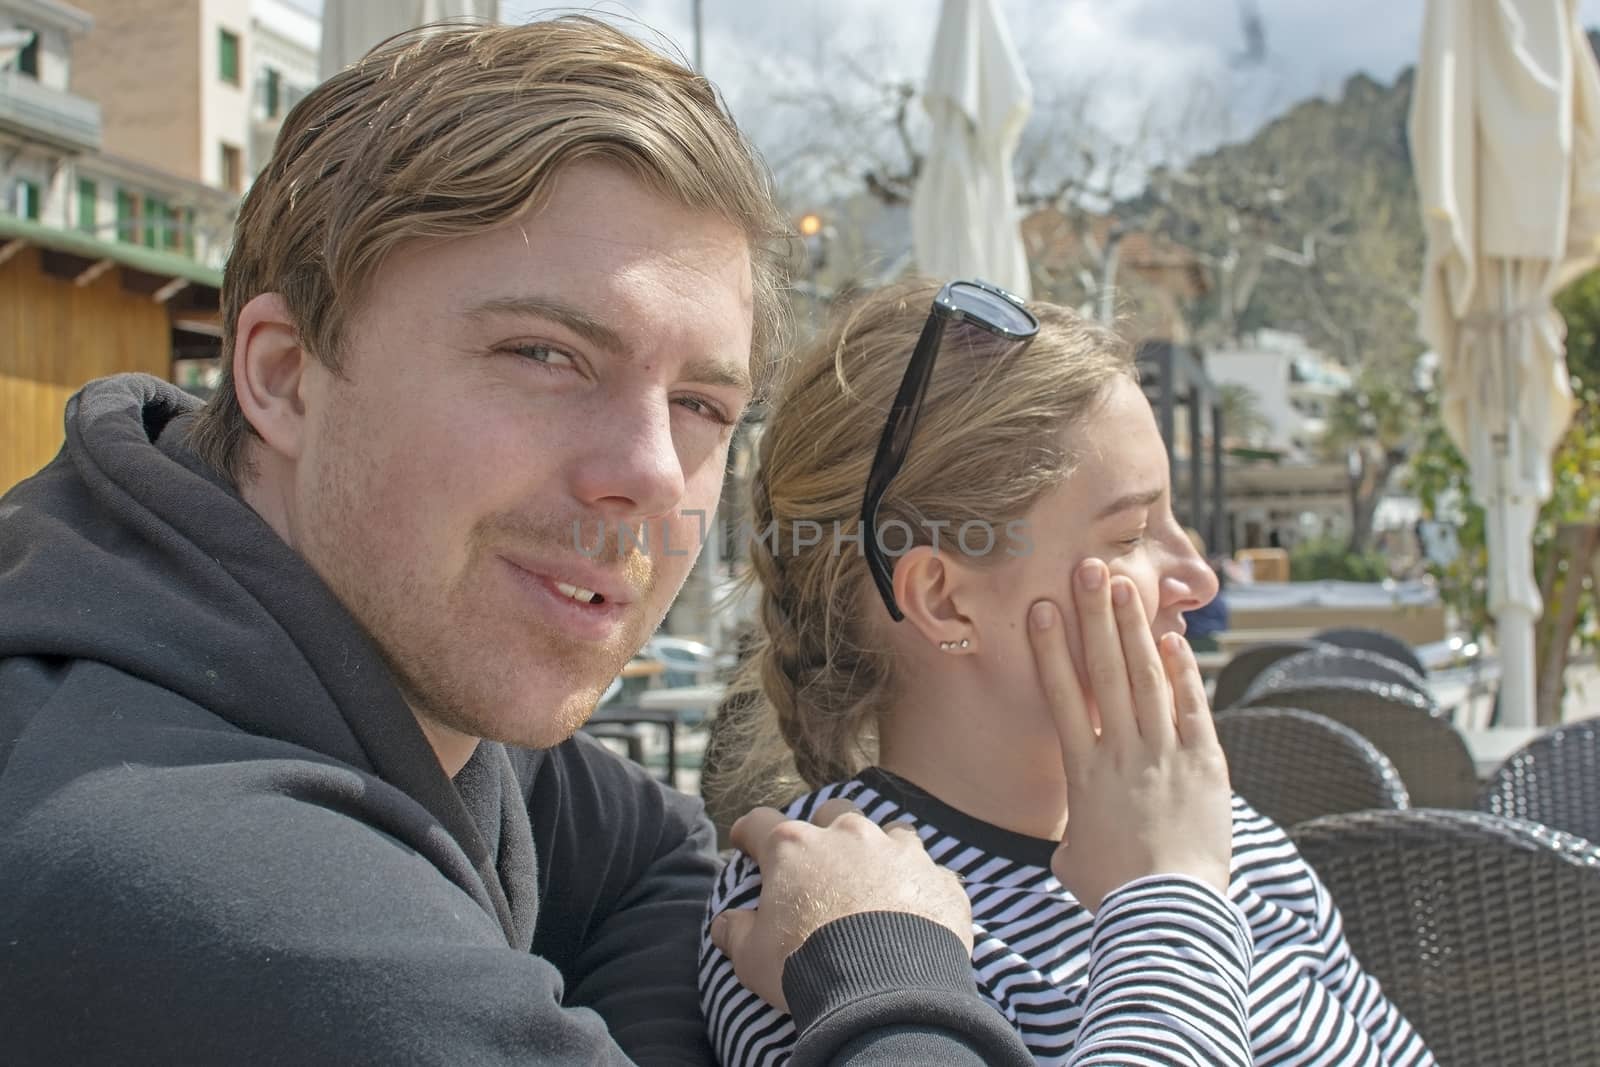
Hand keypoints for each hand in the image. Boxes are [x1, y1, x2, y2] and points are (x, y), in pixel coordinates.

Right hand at [709, 798, 972, 1012]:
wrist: (885, 994)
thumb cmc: (807, 969)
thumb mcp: (751, 957)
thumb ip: (735, 932)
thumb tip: (725, 923)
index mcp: (794, 847)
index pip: (760, 824)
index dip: (749, 833)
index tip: (745, 842)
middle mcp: (848, 835)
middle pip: (832, 813)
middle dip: (824, 830)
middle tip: (821, 863)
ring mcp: (899, 852)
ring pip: (890, 832)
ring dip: (879, 853)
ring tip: (876, 886)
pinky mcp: (939, 880)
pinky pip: (930, 875)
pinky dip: (920, 889)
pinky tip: (917, 915)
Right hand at [1028, 558, 1232, 913]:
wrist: (1166, 912)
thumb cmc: (1113, 891)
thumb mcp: (1075, 859)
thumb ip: (1074, 831)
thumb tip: (1072, 837)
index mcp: (1084, 770)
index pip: (1062, 696)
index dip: (1051, 649)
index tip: (1042, 610)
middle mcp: (1121, 751)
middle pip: (1104, 670)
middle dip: (1095, 616)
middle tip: (1087, 570)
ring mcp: (1164, 754)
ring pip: (1146, 678)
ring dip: (1135, 629)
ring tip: (1125, 586)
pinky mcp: (1204, 765)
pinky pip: (1192, 709)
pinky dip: (1183, 672)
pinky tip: (1174, 640)